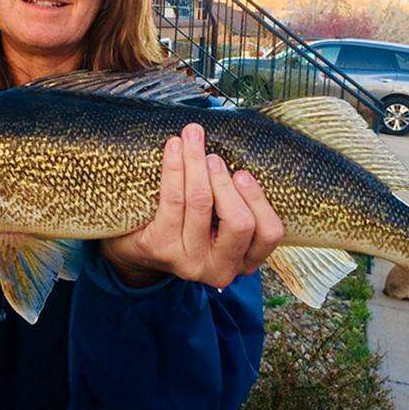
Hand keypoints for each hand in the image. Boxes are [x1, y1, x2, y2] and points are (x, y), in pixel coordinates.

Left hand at [100, 123, 283, 287]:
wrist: (139, 250)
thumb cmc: (190, 226)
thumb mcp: (222, 224)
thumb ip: (238, 201)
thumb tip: (239, 151)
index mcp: (245, 261)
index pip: (269, 233)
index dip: (258, 200)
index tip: (242, 173)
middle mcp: (220, 269)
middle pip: (239, 222)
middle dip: (226, 182)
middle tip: (213, 157)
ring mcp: (189, 261)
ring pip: (202, 203)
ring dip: (197, 164)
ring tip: (192, 140)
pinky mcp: (161, 248)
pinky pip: (173, 199)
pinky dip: (175, 167)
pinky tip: (174, 147)